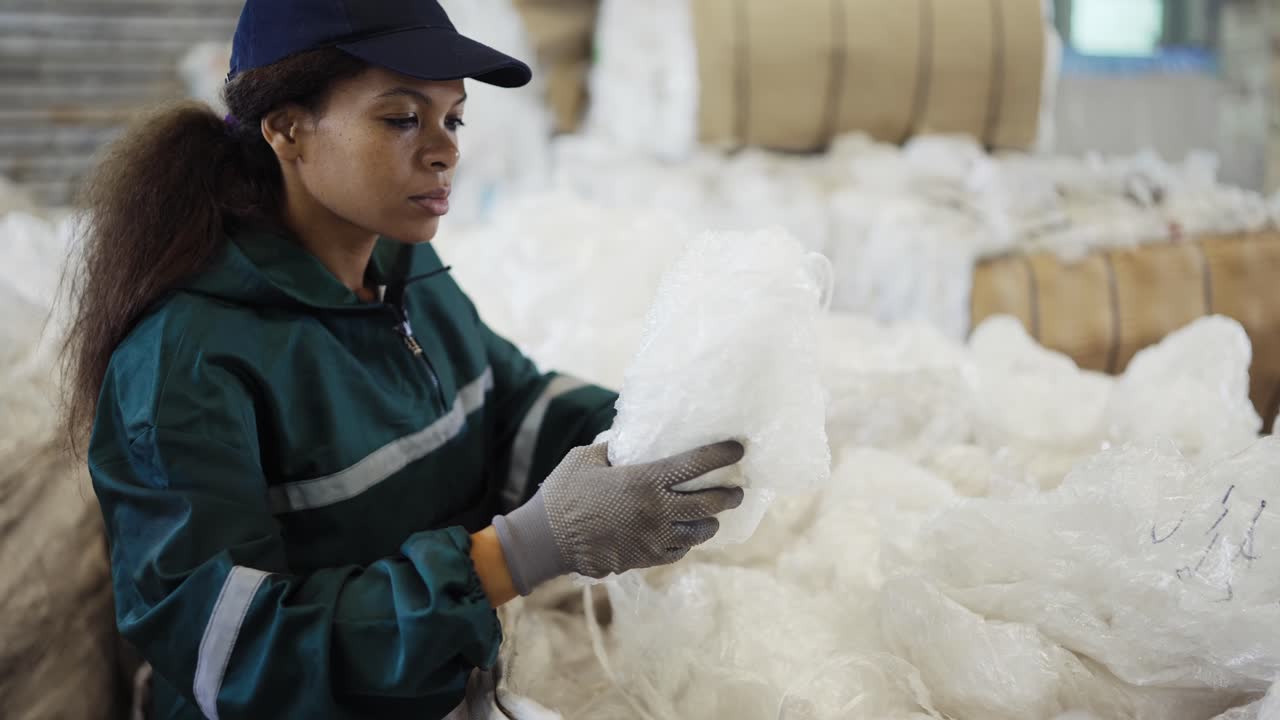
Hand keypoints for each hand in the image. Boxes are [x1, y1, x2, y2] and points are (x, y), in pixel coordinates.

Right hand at [492, 441, 744, 594]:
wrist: (546, 539)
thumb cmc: (563, 493)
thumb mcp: (586, 458)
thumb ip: (612, 448)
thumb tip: (626, 439)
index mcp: (645, 480)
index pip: (695, 464)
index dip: (721, 455)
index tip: (738, 449)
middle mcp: (657, 510)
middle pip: (708, 503)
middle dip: (729, 496)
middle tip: (737, 491)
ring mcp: (653, 538)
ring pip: (698, 533)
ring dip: (711, 524)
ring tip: (714, 518)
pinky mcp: (644, 558)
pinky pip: (677, 552)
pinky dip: (686, 543)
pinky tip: (686, 537)